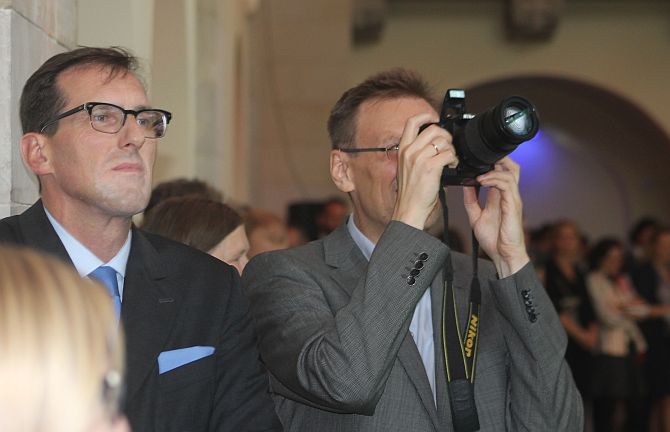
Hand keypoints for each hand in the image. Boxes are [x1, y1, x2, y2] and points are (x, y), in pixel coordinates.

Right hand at [392, 114, 457, 229]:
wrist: (409, 208)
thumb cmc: (410, 192)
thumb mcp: (407, 167)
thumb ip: (416, 153)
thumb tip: (433, 143)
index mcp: (403, 149)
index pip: (412, 122)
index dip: (426, 115)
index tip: (435, 118)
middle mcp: (410, 151)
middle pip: (433, 129)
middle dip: (445, 135)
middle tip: (448, 146)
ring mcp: (419, 158)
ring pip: (443, 141)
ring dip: (451, 149)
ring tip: (450, 159)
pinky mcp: (431, 167)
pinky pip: (448, 154)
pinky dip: (454, 159)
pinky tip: (451, 166)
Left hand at [463, 157, 528, 276]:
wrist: (503, 255)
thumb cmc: (494, 239)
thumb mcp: (476, 216)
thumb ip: (471, 201)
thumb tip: (465, 186)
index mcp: (501, 196)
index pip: (502, 172)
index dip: (492, 164)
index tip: (474, 163)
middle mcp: (509, 195)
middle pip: (512, 168)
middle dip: (500, 159)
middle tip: (481, 159)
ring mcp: (513, 199)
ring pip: (510, 173)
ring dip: (493, 170)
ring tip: (478, 175)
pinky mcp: (513, 206)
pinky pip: (507, 186)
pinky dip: (495, 180)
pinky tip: (482, 181)